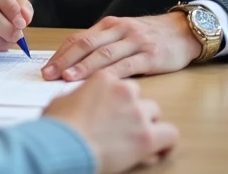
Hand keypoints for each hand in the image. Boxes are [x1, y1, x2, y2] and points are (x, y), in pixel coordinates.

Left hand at [42, 13, 202, 81]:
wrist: (183, 31)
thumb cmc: (149, 37)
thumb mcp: (123, 34)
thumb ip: (102, 45)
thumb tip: (72, 65)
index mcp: (109, 25)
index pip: (78, 38)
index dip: (60, 54)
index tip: (45, 68)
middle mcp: (119, 30)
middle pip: (86, 44)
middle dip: (64, 60)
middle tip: (47, 75)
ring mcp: (135, 42)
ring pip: (104, 54)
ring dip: (83, 67)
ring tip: (67, 78)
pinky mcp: (150, 56)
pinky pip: (127, 66)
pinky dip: (111, 75)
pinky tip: (100, 84)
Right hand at [43, 71, 177, 172]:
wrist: (62, 143)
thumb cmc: (58, 125)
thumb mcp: (61, 101)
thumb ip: (77, 97)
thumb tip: (77, 102)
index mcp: (103, 78)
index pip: (119, 84)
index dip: (117, 98)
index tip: (113, 109)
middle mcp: (124, 90)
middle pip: (138, 96)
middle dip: (132, 110)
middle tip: (122, 125)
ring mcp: (137, 112)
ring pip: (153, 113)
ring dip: (145, 125)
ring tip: (134, 139)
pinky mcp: (146, 135)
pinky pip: (170, 134)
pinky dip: (165, 144)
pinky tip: (158, 150)